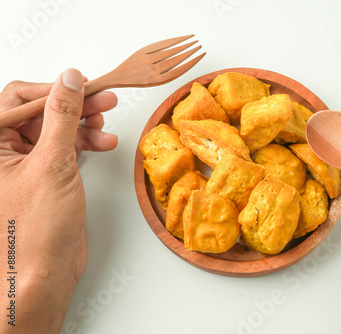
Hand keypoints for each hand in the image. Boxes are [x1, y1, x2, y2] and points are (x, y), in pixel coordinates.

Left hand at [0, 69, 116, 332]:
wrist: (42, 272)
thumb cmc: (33, 229)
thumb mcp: (51, 164)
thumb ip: (61, 117)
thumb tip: (68, 79)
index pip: (20, 99)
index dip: (55, 90)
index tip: (86, 86)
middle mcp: (4, 150)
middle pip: (41, 111)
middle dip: (75, 106)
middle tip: (104, 100)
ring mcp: (26, 163)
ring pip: (57, 128)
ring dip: (84, 124)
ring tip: (107, 125)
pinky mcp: (47, 175)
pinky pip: (66, 147)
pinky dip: (86, 143)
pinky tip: (104, 143)